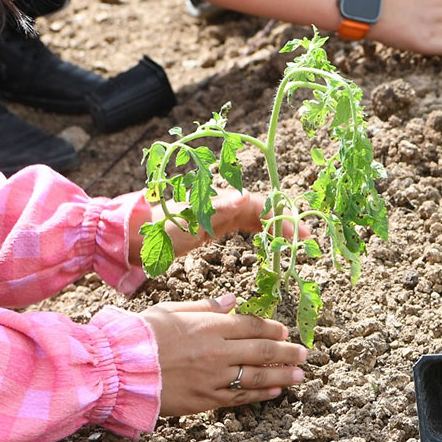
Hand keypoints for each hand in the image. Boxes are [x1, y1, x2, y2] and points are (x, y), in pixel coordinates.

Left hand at [130, 189, 297, 264]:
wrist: (135, 235)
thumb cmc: (159, 228)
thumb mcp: (186, 221)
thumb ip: (215, 209)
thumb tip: (244, 198)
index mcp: (220, 201)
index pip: (260, 205)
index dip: (282, 217)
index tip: (300, 233)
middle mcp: (223, 205)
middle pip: (263, 210)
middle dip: (285, 222)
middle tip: (306, 240)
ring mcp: (219, 215)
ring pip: (257, 219)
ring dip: (276, 228)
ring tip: (294, 243)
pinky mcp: (214, 227)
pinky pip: (245, 227)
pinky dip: (261, 233)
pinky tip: (269, 243)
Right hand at [143, 295, 308, 414]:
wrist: (121, 370)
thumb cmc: (142, 336)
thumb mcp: (171, 310)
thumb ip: (204, 306)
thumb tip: (231, 300)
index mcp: (209, 326)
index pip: (251, 325)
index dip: (271, 328)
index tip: (284, 331)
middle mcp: (218, 351)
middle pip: (261, 350)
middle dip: (286, 351)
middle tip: (303, 353)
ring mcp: (214, 377)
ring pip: (256, 376)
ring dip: (281, 375)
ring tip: (299, 375)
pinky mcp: (206, 400)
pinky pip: (240, 397)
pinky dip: (259, 394)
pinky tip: (274, 392)